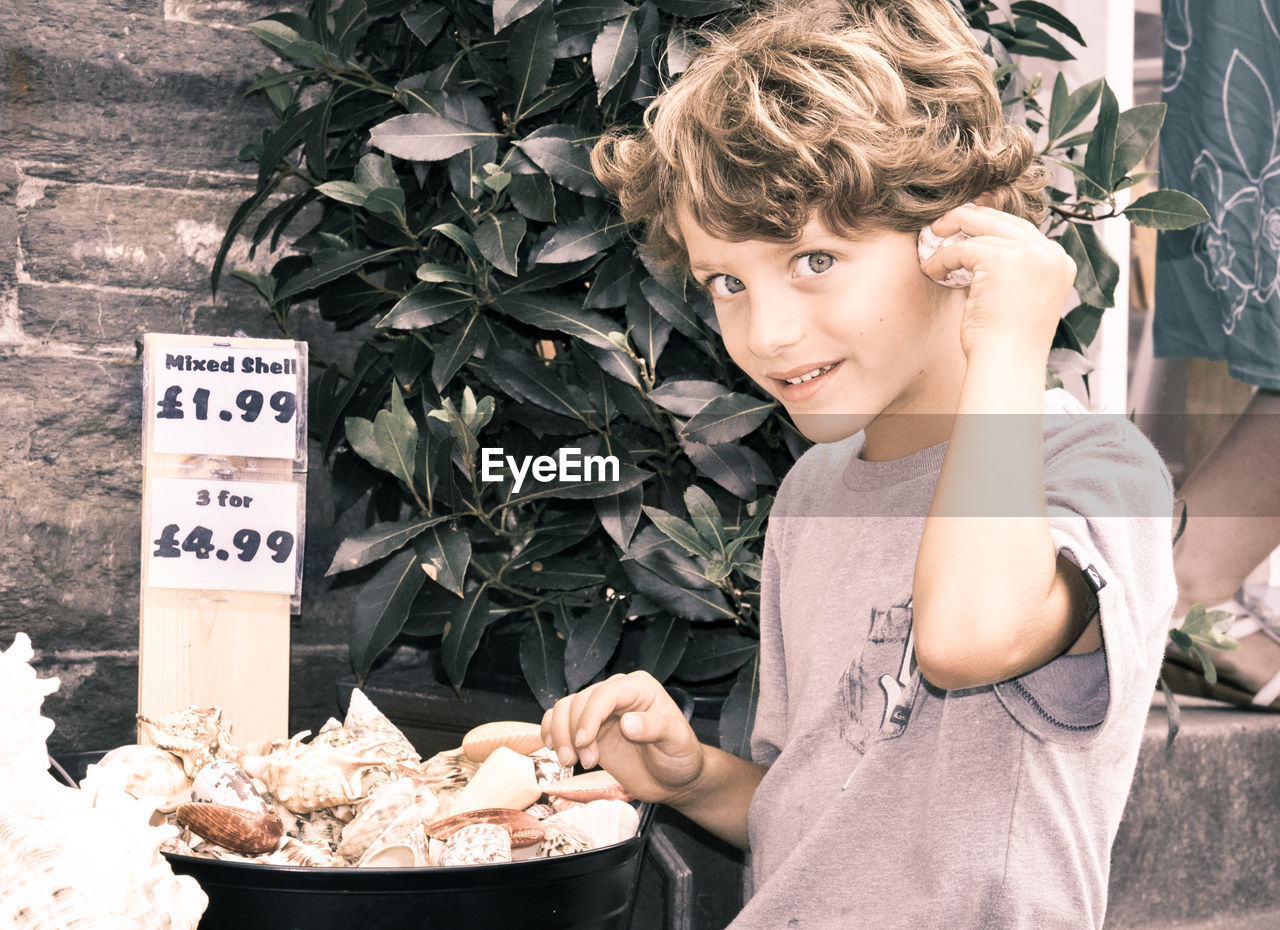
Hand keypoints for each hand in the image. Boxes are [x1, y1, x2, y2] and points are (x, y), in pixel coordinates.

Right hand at [541, 671, 705, 805]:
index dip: (589, 717)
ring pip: (564, 709)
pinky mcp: (589, 728)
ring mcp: (600, 710)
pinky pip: (560, 719)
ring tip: (570, 761)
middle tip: (584, 762)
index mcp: (639, 688)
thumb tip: (627, 722)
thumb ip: (655, 729)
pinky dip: (552, 732)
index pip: (604, 694)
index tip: (584, 743)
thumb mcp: (677, 743)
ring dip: (560, 735)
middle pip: (579, 701)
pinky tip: (556, 750)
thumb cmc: (681, 757)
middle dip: (574, 733)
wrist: (674, 780)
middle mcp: (617, 693)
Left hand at [918, 203, 1075, 360]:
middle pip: (1000, 220)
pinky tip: (932, 270)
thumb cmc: (1007, 339)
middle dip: (965, 220)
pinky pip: (962, 249)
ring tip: (932, 262)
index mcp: (1060, 261)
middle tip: (939, 227)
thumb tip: (980, 244)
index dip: (988, 226)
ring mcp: (1029, 254)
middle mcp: (1051, 253)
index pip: (1020, 230)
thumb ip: (1013, 267)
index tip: (963, 229)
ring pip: (978, 233)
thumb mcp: (1021, 294)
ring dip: (948, 246)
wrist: (1007, 363)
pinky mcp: (1002, 260)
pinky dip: (942, 259)